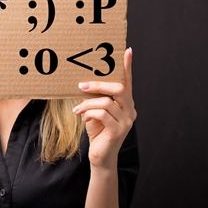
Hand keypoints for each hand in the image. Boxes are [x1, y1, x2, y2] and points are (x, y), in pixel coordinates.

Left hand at [73, 48, 135, 170]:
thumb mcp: (95, 112)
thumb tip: (83, 84)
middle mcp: (130, 110)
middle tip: (81, 86)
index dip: (127, 66)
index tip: (126, 50)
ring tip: (77, 109)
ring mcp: (126, 121)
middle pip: (119, 88)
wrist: (100, 157)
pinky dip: (89, 114)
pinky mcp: (118, 130)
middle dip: (98, 85)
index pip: (127, 82)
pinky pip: (102, 114)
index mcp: (126, 104)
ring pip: (107, 102)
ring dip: (88, 103)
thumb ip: (96, 99)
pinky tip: (83, 118)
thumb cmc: (97, 132)